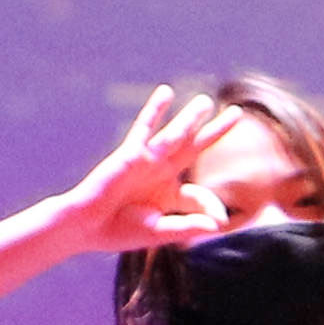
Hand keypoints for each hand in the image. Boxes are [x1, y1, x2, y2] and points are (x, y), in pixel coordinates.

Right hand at [57, 85, 251, 252]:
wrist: (86, 226)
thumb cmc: (119, 231)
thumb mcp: (159, 232)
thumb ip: (188, 226)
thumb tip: (219, 225)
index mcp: (169, 195)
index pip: (199, 195)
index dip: (211, 206)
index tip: (219, 220)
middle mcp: (161, 173)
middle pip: (196, 148)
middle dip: (216, 131)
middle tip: (237, 113)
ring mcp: (147, 161)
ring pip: (176, 135)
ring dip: (191, 118)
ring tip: (206, 102)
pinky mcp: (131, 153)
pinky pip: (145, 126)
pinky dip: (155, 109)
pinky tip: (166, 92)